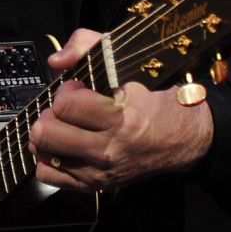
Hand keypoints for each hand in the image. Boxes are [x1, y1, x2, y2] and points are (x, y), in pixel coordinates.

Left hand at [29, 29, 213, 191]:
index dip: (66, 90)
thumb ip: (86, 45)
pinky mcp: (95, 186)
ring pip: (44, 154)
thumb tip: (56, 61)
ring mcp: (100, 171)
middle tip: (66, 109)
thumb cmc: (155, 97)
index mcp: (119, 118)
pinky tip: (63, 147)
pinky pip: (50, 177)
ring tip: (65, 126)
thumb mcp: (128, 61)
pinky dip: (50, 160)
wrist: (186, 138)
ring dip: (48, 136)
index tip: (78, 88)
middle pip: (46, 133)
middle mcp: (108, 149)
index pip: (64, 105)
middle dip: (50, 114)